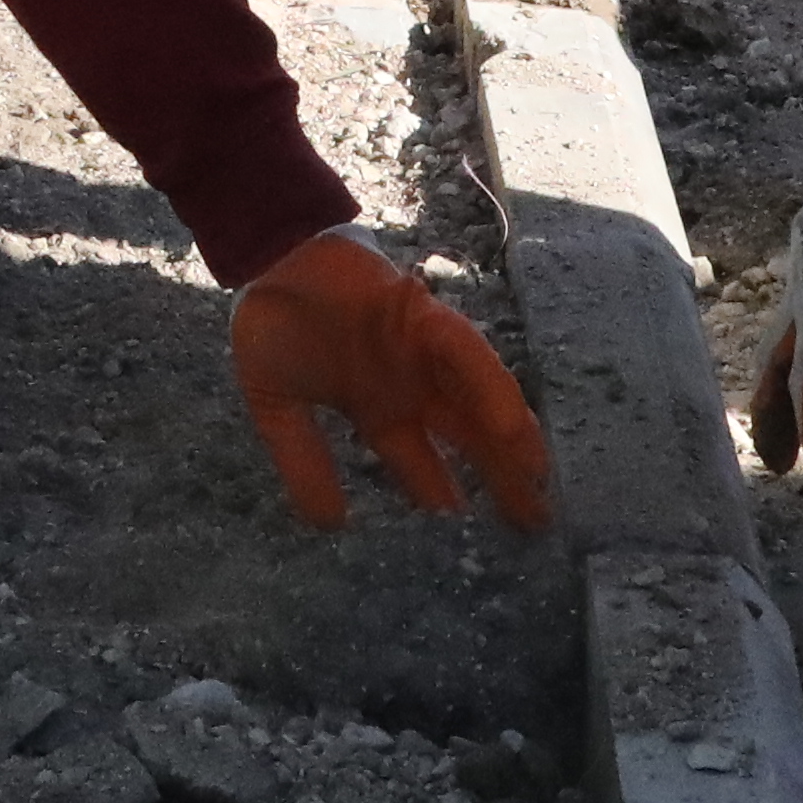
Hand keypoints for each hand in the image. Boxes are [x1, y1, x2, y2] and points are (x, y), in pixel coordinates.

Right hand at [228, 228, 554, 531]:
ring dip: (509, 440)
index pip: (423, 465)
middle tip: (532, 527)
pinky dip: (491, 387)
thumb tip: (328, 526)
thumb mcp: (278, 409)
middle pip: (468, 441)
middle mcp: (412, 386)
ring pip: (479, 402)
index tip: (473, 545)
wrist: (267, 258)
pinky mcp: (425, 317)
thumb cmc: (274, 322)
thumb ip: (303, 462)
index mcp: (381, 409)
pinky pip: (468, 355)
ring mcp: (423, 352)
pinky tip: (511, 426)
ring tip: (535, 483)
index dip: (445, 500)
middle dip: (500, 481)